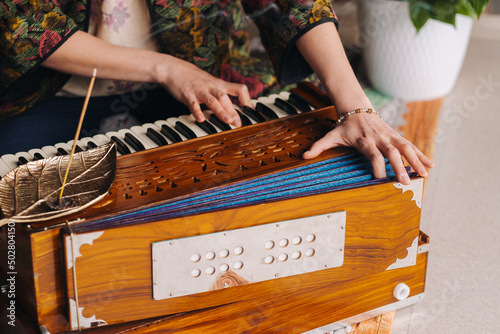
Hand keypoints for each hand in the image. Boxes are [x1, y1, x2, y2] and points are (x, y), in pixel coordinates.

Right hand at [158, 58, 251, 126]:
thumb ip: (220, 93)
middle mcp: (211, 86)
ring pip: (212, 100)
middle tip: (239, 123)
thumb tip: (232, 106)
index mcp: (219, 84)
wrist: (172, 68)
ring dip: (221, 111)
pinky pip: (193, 103)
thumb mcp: (210, 82)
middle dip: (233, 111)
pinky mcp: (187, 94)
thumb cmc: (192, 78)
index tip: (250, 112)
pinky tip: (201, 119)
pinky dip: (197, 111)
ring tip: (228, 121)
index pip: (239, 89)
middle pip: (225, 97)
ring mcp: (199, 90)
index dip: (247, 100)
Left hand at [302, 112, 433, 184]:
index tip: (381, 179)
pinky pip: (411, 146)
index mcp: (364, 140)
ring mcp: (390, 136)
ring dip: (416, 161)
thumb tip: (303, 156)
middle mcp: (380, 138)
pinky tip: (430, 166)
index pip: (372, 154)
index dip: (377, 166)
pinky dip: (421, 155)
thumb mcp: (331, 135)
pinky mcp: (397, 136)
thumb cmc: (344, 126)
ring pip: (406, 148)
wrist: (357, 108)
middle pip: (392, 153)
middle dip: (400, 167)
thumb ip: (319, 146)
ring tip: (425, 174)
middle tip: (407, 182)